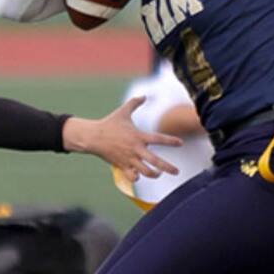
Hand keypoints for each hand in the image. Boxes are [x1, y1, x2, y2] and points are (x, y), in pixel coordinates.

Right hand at [63, 97, 182, 179]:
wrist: (93, 136)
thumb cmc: (109, 123)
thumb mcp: (123, 111)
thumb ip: (135, 103)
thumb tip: (144, 95)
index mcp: (138, 136)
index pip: (159, 139)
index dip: (171, 141)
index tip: (181, 143)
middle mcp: (136, 149)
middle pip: (155, 161)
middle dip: (168, 167)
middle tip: (177, 172)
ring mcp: (129, 159)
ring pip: (145, 171)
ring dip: (154, 174)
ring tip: (158, 173)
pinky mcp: (122, 165)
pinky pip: (132, 176)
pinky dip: (137, 178)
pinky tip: (140, 176)